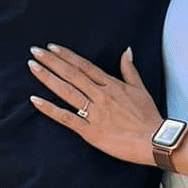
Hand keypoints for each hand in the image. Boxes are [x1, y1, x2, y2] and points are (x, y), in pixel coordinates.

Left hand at [28, 44, 162, 164]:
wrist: (155, 140)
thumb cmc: (148, 116)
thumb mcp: (140, 89)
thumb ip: (129, 70)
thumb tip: (126, 50)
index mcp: (111, 85)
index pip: (84, 66)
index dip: (67, 55)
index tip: (52, 47)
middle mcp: (100, 95)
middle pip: (72, 74)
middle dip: (51, 61)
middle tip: (34, 51)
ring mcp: (94, 112)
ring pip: (67, 91)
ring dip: (48, 78)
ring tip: (32, 67)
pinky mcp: (90, 131)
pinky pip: (66, 118)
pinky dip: (50, 109)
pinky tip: (35, 100)